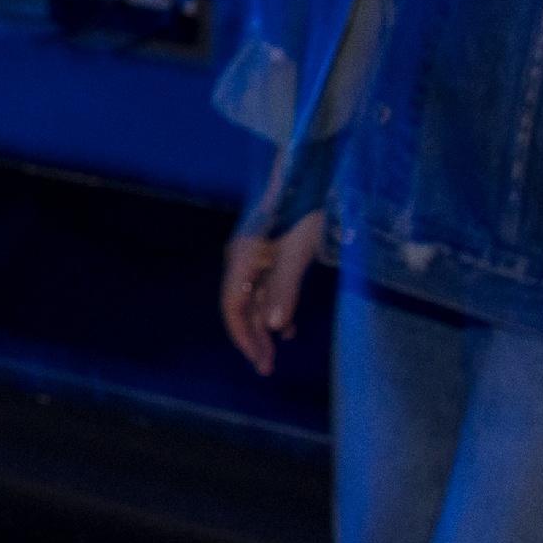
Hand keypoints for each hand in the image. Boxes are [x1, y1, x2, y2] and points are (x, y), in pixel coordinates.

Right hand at [221, 210, 326, 376]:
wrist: (308, 174)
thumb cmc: (304, 209)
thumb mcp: (299, 251)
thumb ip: (285, 289)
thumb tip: (275, 328)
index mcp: (242, 258)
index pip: (233, 306)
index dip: (243, 337)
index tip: (259, 362)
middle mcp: (242, 259)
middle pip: (241, 306)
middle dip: (253, 338)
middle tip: (267, 368)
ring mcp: (255, 256)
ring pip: (255, 299)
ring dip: (265, 327)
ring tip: (275, 354)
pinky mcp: (269, 253)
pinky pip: (266, 288)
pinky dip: (276, 309)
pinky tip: (288, 328)